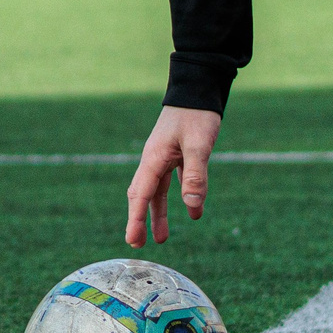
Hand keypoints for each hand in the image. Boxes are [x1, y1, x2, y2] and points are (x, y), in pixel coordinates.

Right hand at [125, 106, 220, 246]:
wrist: (200, 88)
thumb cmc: (197, 114)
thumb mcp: (199, 144)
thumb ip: (196, 175)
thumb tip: (192, 206)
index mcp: (154, 159)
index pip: (141, 195)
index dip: (136, 219)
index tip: (133, 240)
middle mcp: (155, 160)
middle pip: (142, 195)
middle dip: (139, 220)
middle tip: (137, 244)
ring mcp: (165, 157)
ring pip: (158, 191)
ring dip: (159, 214)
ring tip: (162, 238)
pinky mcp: (179, 154)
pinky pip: (176, 182)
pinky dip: (182, 197)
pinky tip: (194, 213)